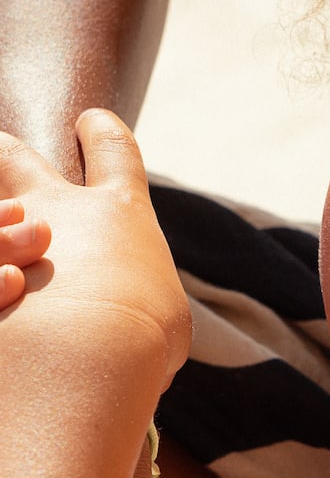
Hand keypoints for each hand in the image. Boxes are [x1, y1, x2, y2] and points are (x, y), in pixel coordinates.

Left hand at [0, 113, 188, 386]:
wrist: (82, 356)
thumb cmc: (140, 340)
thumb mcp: (164, 320)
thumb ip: (140, 306)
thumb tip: (122, 326)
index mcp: (119, 213)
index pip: (114, 154)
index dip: (102, 134)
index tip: (92, 122)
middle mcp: (56, 209)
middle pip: (15, 157)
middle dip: (3, 151)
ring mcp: (5, 235)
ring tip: (1, 265)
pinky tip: (1, 292)